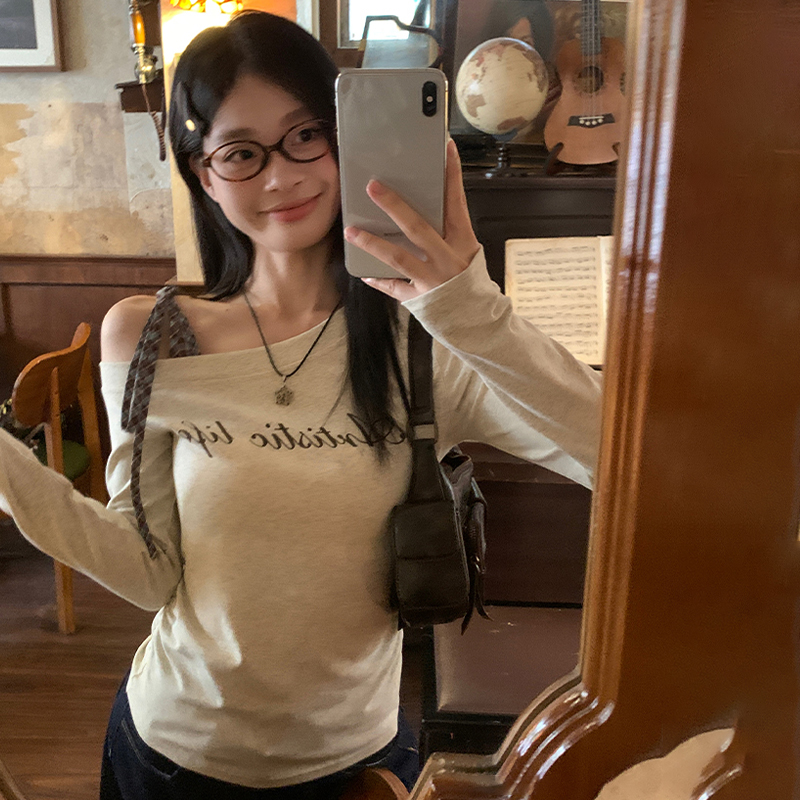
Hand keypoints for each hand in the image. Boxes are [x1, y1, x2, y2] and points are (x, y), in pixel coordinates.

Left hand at [343, 139, 480, 301]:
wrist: (479, 321)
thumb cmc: (471, 282)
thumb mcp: (468, 253)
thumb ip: (449, 232)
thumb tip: (421, 206)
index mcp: (463, 243)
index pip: (456, 203)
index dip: (452, 176)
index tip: (446, 149)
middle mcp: (447, 259)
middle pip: (418, 228)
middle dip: (394, 206)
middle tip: (373, 187)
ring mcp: (431, 280)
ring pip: (398, 258)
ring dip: (373, 243)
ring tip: (352, 231)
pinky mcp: (420, 299)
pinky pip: (394, 288)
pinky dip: (378, 280)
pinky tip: (364, 272)